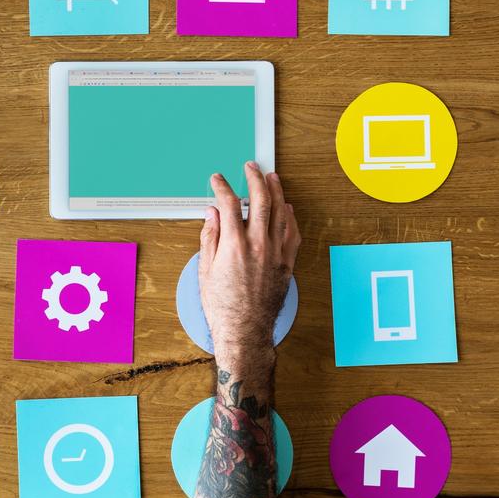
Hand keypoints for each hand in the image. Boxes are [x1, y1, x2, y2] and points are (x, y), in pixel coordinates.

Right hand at [199, 162, 300, 369]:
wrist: (245, 330)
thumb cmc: (223, 306)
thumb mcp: (205, 270)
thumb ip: (210, 237)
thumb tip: (212, 214)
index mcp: (234, 245)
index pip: (229, 204)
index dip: (222, 187)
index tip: (218, 179)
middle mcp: (258, 245)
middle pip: (260, 201)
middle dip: (255, 178)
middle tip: (251, 167)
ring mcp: (275, 254)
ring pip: (280, 213)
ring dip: (276, 191)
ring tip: (272, 177)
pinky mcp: (286, 264)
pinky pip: (293, 233)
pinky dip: (290, 217)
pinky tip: (287, 208)